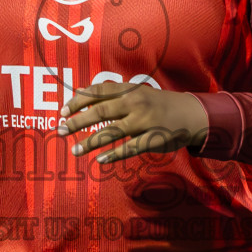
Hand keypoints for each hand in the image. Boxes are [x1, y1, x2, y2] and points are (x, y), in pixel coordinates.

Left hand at [58, 82, 207, 163]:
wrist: (191, 114)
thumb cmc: (158, 104)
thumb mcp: (136, 92)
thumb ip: (111, 94)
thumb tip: (81, 93)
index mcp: (129, 90)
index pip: (97, 92)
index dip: (77, 101)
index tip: (62, 111)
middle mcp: (135, 103)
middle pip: (100, 111)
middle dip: (77, 121)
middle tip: (60, 130)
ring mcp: (144, 121)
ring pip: (112, 132)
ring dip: (91, 142)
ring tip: (74, 151)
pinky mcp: (153, 139)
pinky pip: (130, 148)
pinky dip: (114, 155)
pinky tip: (100, 160)